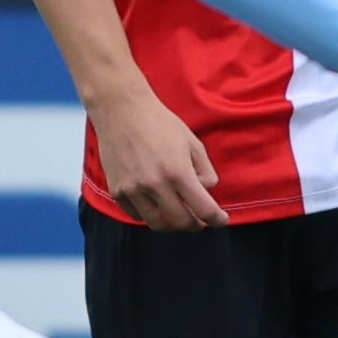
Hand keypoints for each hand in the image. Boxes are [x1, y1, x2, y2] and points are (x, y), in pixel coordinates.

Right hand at [91, 82, 225, 229]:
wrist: (121, 111)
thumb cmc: (160, 123)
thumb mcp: (192, 143)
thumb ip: (205, 170)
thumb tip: (206, 191)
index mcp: (178, 172)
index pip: (204, 209)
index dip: (217, 219)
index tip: (220, 220)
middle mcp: (155, 185)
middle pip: (181, 222)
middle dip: (195, 225)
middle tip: (199, 220)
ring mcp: (134, 190)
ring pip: (158, 224)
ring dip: (172, 224)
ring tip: (178, 214)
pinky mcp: (118, 191)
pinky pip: (137, 215)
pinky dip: (151, 215)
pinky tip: (157, 205)